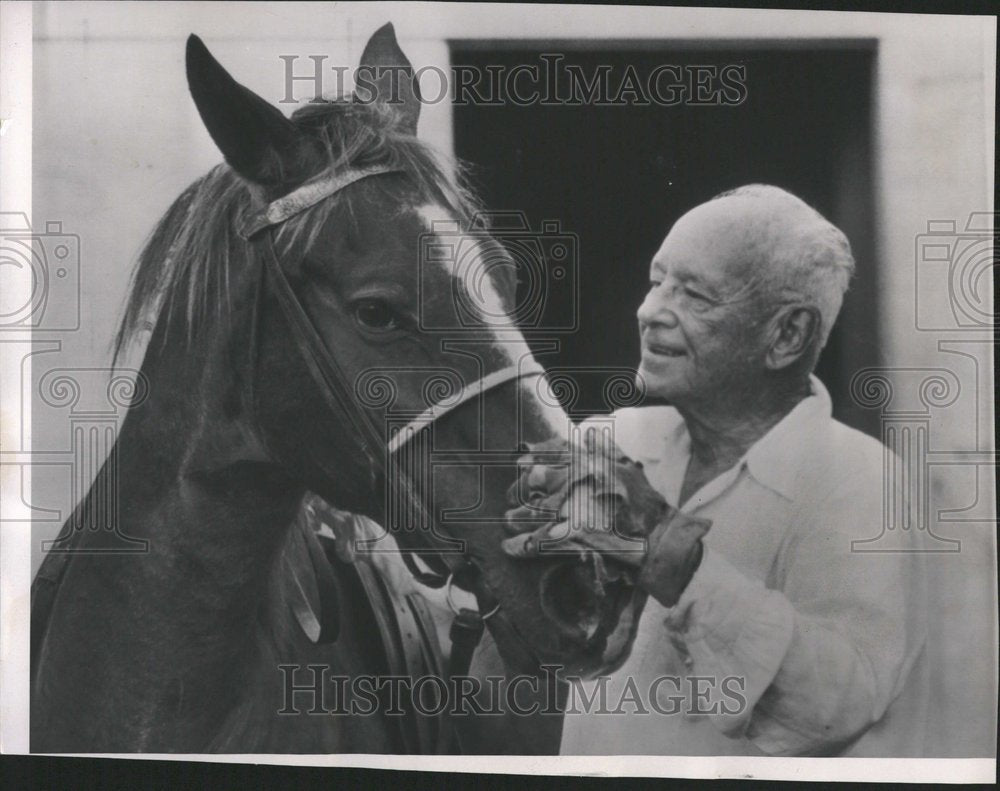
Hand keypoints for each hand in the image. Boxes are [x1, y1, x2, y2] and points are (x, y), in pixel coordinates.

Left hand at [501, 429, 710, 606]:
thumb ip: (605, 448)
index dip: (532, 458)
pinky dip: (519, 547)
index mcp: (587, 464)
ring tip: (509, 519)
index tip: (520, 462)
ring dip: (515, 517)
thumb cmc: (644, 502)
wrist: (657, 538)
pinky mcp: (570, 538)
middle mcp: (575, 483)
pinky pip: (535, 542)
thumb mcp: (627, 467)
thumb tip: (589, 433)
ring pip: (529, 512)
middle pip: (532, 484)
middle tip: (512, 497)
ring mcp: (571, 511)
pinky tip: (508, 548)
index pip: (549, 455)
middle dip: (518, 491)